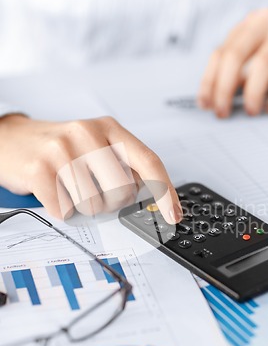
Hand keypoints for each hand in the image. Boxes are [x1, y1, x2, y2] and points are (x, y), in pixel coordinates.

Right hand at [0, 115, 181, 222]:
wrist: (12, 140)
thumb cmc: (60, 148)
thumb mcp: (96, 146)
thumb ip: (125, 165)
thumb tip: (153, 197)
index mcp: (109, 129)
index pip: (149, 161)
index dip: (166, 192)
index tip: (174, 216)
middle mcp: (87, 134)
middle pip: (123, 191)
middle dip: (112, 202)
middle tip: (94, 191)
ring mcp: (62, 150)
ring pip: (94, 205)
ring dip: (84, 207)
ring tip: (70, 187)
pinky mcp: (39, 169)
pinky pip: (65, 211)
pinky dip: (62, 209)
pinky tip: (54, 191)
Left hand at [198, 9, 267, 116]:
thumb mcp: (263, 58)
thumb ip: (242, 71)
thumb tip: (217, 100)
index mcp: (249, 24)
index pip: (220, 53)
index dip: (209, 81)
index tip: (206, 105)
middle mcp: (266, 21)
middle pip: (234, 55)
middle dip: (224, 89)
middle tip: (223, 112)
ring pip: (262, 63)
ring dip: (252, 93)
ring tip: (251, 111)